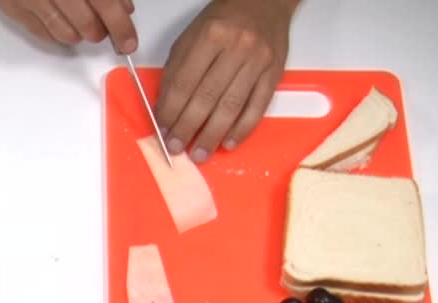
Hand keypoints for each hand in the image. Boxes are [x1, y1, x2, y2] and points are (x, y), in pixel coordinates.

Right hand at [0, 0, 137, 53]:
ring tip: (82, 25)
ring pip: (63, 33)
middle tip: (102, 30)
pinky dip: (56, 33)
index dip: (120, 26)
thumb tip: (123, 6)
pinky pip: (39, 32)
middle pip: (85, 23)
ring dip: (78, 34)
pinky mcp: (10, 5)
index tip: (128, 42)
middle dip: (98, 31)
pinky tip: (63, 24)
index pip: (105, 2)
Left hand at [155, 0, 299, 162]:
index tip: (162, 130)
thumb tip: (165, 109)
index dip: (171, 111)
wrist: (264, 2)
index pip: (185, 83)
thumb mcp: (191, 37)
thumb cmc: (222, 21)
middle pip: (207, 98)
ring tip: (200, 154)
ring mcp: (258, 62)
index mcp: (209, 37)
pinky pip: (258, 107)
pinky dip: (243, 129)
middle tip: (177, 149)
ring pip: (232, 106)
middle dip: (188, 128)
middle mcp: (236, 48)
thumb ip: (177, 71)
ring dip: (213, 135)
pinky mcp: (274, 73)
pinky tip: (229, 143)